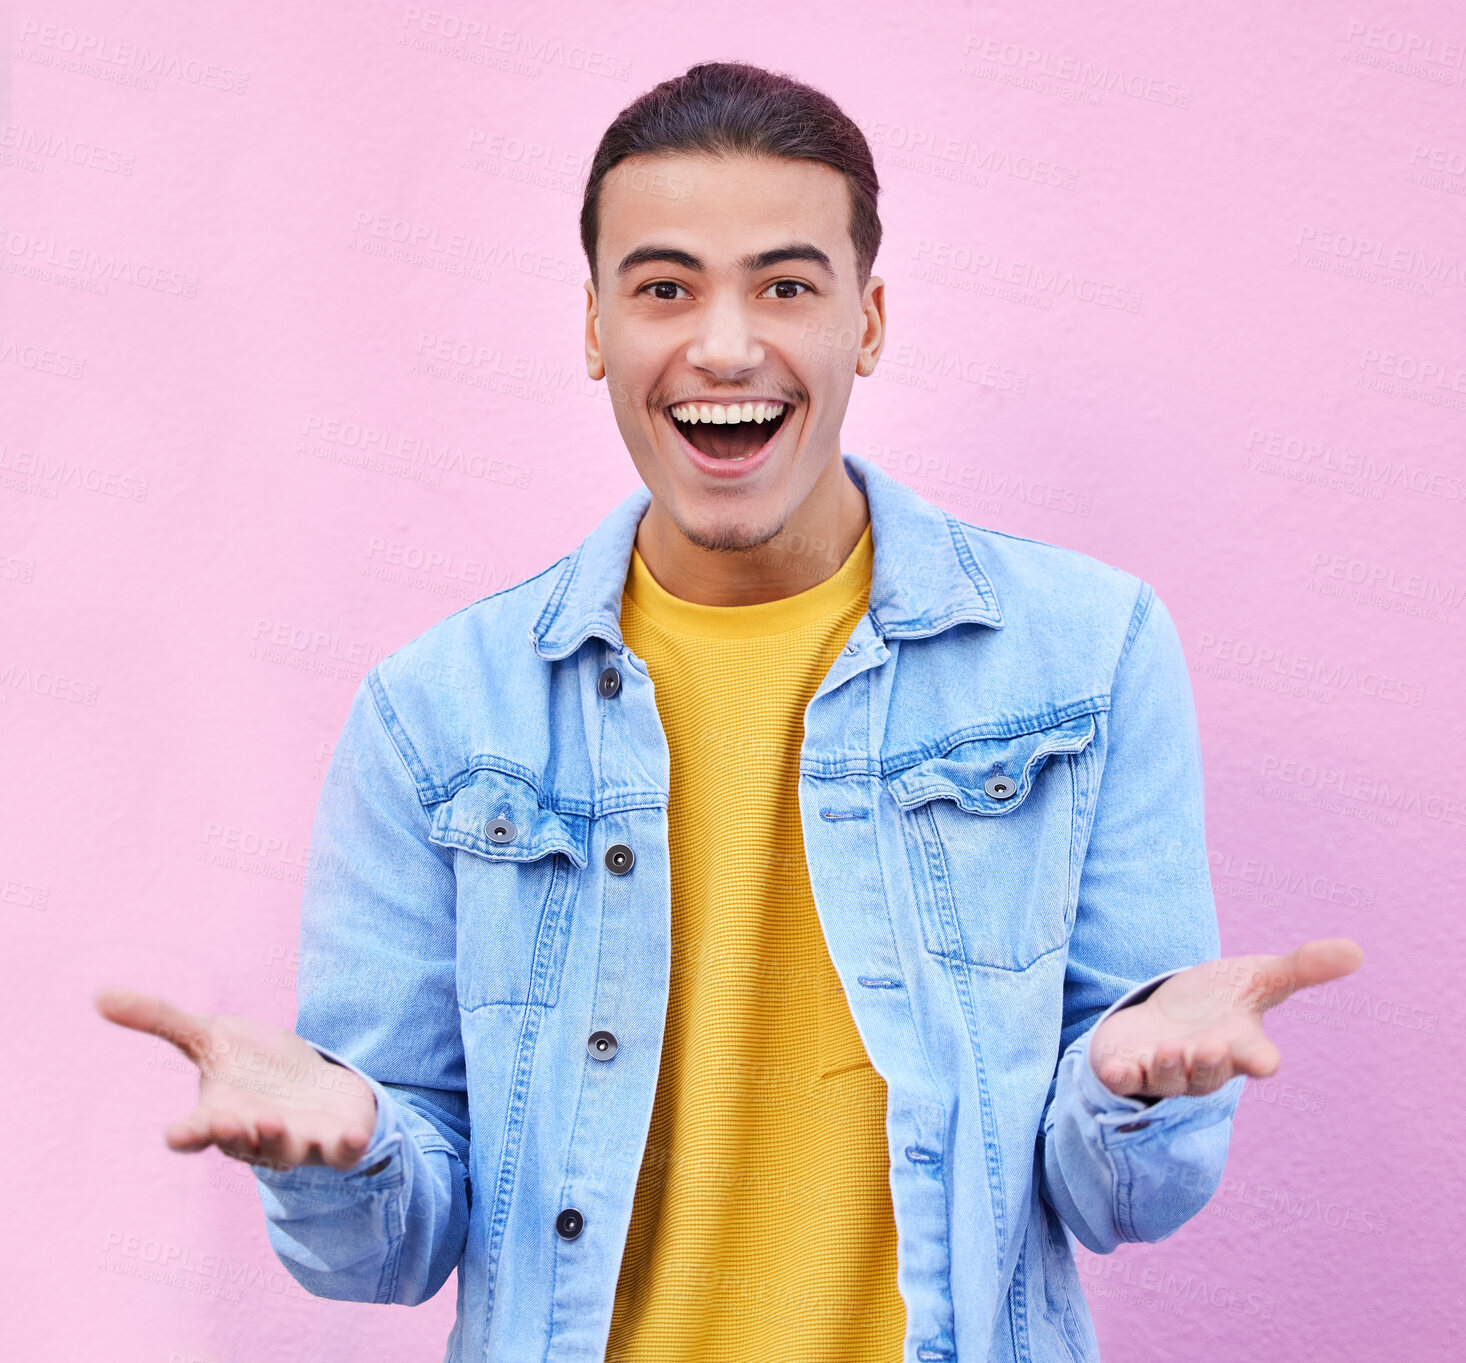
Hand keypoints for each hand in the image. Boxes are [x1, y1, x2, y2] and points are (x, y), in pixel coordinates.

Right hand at [95, 987, 377, 1170]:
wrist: (314, 1083)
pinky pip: (342, 1153)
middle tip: (232, 1122)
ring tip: (276, 1123)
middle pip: (241, 1144)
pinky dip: (346, 1149)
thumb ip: (162, 1021)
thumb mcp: (211, 1038)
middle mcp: (255, 1137)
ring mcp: (297, 1143)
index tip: (177, 1133)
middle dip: (237, 1135)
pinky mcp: (336, 1142)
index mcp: (219, 1115)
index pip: (196, 1134)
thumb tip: (99, 995)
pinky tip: (353, 1139)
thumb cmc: (255, 1066)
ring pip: (287, 1152)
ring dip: (282, 1141)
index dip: (188, 1135)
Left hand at [1089, 938, 1364, 1099]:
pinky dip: (1122, 1077)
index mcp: (1237, 1044)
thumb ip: (1300, 969)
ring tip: (1169, 1049)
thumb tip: (1356, 949)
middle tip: (1208, 1046)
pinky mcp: (1127, 1069)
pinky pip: (1124, 1081)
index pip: (1254, 1057)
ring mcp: (1163, 1070)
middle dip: (1208, 1061)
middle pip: (1209, 1071)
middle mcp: (1202, 1064)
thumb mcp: (1256, 978)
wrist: (1163, 1015)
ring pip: (1169, 1079)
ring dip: (1169, 1067)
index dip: (1259, 1058)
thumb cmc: (1216, 1001)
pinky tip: (1117, 1071)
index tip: (1267, 1061)